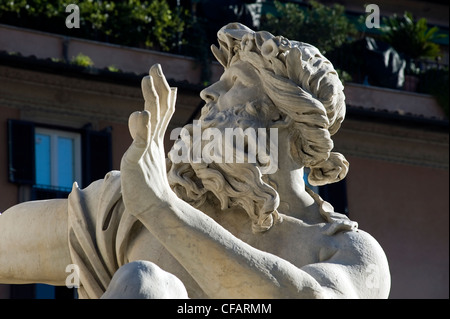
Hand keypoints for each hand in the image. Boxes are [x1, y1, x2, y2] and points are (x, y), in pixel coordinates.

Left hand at [120, 64, 176, 215]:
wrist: (156, 208)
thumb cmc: (149, 188)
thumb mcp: (145, 160)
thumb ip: (143, 143)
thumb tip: (145, 132)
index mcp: (155, 140)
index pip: (163, 113)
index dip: (164, 95)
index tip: (163, 79)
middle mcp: (154, 141)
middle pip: (159, 108)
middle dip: (158, 87)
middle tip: (155, 67)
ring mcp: (147, 149)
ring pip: (152, 117)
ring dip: (151, 98)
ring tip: (147, 79)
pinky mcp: (139, 158)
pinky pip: (141, 139)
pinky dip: (141, 125)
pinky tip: (142, 113)